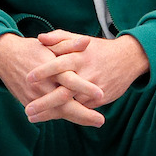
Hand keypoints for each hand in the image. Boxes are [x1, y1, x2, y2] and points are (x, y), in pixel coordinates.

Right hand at [0, 33, 105, 126]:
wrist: (4, 57)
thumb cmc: (31, 49)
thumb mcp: (50, 44)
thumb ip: (70, 44)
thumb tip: (87, 41)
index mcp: (50, 68)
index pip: (69, 80)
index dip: (85, 88)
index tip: (101, 94)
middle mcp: (42, 85)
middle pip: (65, 103)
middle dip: (84, 114)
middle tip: (101, 120)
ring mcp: (35, 96)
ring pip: (58, 112)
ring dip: (77, 118)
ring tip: (94, 121)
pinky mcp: (29, 102)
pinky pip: (48, 113)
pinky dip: (63, 116)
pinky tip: (77, 118)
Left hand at [29, 31, 150, 109]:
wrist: (128, 58)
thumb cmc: (97, 49)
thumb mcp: (78, 39)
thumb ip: (59, 38)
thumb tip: (40, 38)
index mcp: (78, 57)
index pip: (58, 64)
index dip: (43, 71)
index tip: (28, 79)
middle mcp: (86, 74)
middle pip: (64, 91)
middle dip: (45, 102)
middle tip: (27, 110)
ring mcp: (94, 89)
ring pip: (71, 104)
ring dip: (52, 113)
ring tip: (33, 117)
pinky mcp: (101, 99)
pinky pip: (81, 108)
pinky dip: (66, 114)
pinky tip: (50, 117)